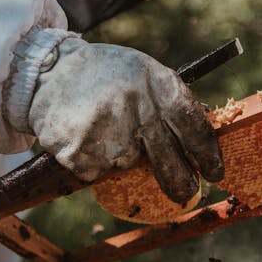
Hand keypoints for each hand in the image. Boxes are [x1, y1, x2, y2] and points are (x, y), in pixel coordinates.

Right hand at [27, 39, 223, 201]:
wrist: (47, 69)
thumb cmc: (107, 74)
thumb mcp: (144, 73)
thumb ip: (170, 102)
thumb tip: (202, 142)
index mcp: (158, 84)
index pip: (194, 127)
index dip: (207, 154)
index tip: (215, 173)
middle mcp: (137, 108)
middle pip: (169, 161)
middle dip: (180, 182)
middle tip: (186, 192)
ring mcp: (108, 132)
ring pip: (128, 164)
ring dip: (120, 155)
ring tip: (103, 127)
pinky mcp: (80, 151)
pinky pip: (97, 171)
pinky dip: (92, 160)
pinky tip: (84, 134)